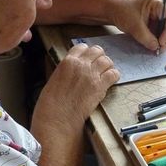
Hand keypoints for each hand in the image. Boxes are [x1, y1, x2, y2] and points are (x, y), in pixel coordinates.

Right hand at [31, 44, 118, 165]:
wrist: (58, 118)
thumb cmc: (51, 103)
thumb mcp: (54, 80)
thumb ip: (66, 71)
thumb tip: (73, 71)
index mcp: (67, 61)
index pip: (82, 47)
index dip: (87, 53)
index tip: (88, 58)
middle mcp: (81, 64)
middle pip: (97, 51)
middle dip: (99, 57)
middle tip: (99, 66)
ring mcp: (92, 74)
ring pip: (107, 61)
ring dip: (107, 66)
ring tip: (105, 74)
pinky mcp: (100, 86)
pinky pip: (113, 74)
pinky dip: (114, 77)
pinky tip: (110, 82)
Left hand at [107, 0, 165, 52]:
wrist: (113, 12)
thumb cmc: (122, 11)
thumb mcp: (133, 24)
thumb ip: (145, 36)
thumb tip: (155, 47)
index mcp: (157, 4)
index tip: (162, 41)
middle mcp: (160, 11)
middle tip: (161, 49)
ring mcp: (158, 19)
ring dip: (165, 41)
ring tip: (158, 50)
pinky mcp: (154, 26)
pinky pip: (161, 35)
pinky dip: (159, 42)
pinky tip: (156, 48)